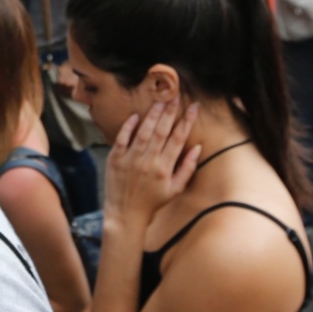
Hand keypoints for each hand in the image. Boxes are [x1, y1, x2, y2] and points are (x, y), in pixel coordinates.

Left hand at [102, 101, 201, 230]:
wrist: (125, 215)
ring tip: (160, 101)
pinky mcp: (115, 160)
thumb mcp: (175, 190)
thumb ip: (187, 168)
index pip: (178, 139)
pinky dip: (128, 126)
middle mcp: (148, 162)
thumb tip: (197, 148)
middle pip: (162, 131)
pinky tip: (135, 116)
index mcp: (164, 168)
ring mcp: (130, 159)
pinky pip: (122, 139)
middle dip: (170, 112)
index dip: (187, 121)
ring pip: (144, 132)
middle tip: (175, 96)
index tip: (194, 107)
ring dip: (152, 115)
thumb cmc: (152, 202)